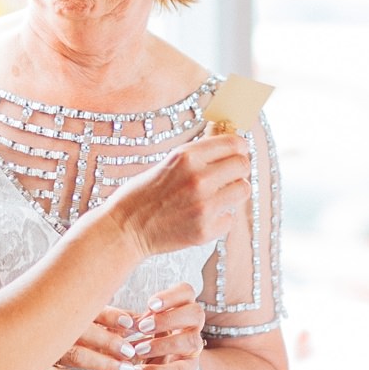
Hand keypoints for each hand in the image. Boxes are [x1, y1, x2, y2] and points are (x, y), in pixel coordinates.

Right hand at [28, 304, 142, 369]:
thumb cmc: (33, 334)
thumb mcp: (58, 321)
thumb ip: (92, 318)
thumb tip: (130, 318)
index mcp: (55, 309)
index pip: (85, 308)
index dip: (110, 315)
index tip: (130, 322)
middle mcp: (48, 327)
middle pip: (84, 331)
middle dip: (111, 341)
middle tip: (131, 351)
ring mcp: (39, 350)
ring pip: (76, 356)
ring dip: (103, 363)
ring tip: (124, 369)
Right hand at [111, 134, 250, 257]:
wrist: (125, 228)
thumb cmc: (144, 193)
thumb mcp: (169, 162)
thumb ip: (198, 154)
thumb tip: (227, 139)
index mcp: (187, 156)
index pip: (234, 143)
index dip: (239, 146)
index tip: (238, 151)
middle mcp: (198, 178)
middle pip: (243, 165)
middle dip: (238, 168)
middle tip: (228, 174)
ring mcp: (204, 206)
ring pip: (243, 189)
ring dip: (233, 191)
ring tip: (217, 195)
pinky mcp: (205, 230)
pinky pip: (230, 217)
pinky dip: (219, 217)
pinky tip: (202, 216)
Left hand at [133, 283, 203, 369]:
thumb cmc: (150, 341)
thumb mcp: (144, 326)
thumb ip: (139, 320)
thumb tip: (128, 320)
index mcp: (182, 308)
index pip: (187, 292)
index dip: (171, 296)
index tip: (150, 305)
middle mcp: (193, 326)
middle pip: (196, 313)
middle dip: (169, 318)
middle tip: (143, 327)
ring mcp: (194, 350)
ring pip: (190, 341)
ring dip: (162, 345)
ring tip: (138, 350)